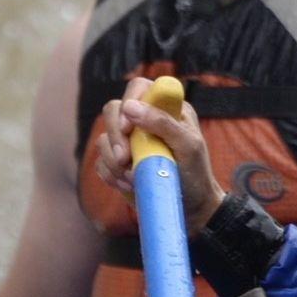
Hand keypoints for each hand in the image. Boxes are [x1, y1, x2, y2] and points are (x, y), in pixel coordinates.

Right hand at [94, 76, 226, 232]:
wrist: (190, 209)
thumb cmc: (195, 173)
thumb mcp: (188, 146)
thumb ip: (163, 123)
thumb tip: (130, 107)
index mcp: (166, 109)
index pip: (140, 87)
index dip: (130, 100)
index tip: (129, 127)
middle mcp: (145, 121)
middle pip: (113, 110)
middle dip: (116, 135)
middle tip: (126, 159)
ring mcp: (130, 142)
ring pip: (103, 139)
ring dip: (114, 161)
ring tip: (134, 177)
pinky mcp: (119, 164)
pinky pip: (101, 163)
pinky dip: (111, 175)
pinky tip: (129, 185)